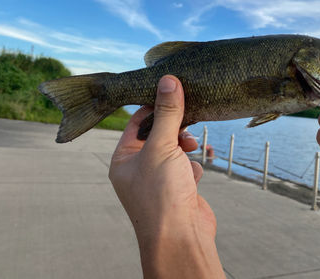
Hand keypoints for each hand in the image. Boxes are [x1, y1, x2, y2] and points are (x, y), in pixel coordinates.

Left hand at [109, 76, 223, 277]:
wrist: (181, 238)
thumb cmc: (161, 195)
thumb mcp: (162, 147)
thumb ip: (168, 113)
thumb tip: (168, 80)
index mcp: (124, 159)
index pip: (137, 121)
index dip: (155, 105)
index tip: (174, 93)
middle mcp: (138, 169)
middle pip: (158, 134)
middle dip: (175, 127)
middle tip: (189, 122)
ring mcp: (159, 180)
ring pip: (174, 150)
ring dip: (185, 145)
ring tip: (193, 146)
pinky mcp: (178, 190)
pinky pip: (185, 168)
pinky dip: (192, 166)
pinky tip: (195, 172)